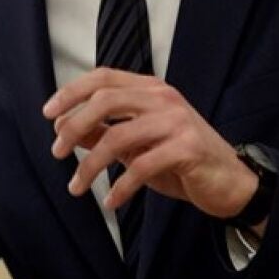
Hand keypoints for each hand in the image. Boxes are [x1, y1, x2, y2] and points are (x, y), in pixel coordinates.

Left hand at [43, 68, 257, 219]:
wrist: (229, 181)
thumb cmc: (182, 160)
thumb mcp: (139, 143)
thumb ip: (106, 131)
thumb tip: (66, 129)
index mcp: (151, 89)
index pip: (103, 77)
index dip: (72, 92)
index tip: (49, 114)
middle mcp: (164, 98)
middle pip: (106, 99)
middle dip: (75, 125)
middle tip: (57, 152)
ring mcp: (177, 121)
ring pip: (119, 135)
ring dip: (90, 164)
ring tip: (76, 186)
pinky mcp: (187, 148)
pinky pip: (142, 166)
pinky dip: (121, 187)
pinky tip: (111, 201)